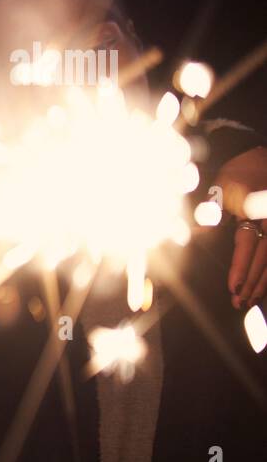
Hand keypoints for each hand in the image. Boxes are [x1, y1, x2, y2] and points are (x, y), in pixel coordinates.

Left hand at [214, 145, 266, 308]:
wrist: (257, 159)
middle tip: (238, 302)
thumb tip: (200, 227)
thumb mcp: (219, 188)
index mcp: (255, 212)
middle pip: (265, 257)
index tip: (233, 286)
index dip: (241, 267)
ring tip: (250, 301)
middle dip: (252, 282)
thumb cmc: (235, 176)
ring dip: (263, 282)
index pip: (247, 245)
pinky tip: (262, 288)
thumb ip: (211, 209)